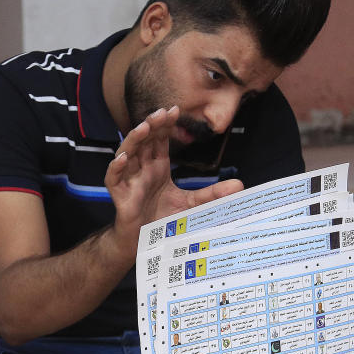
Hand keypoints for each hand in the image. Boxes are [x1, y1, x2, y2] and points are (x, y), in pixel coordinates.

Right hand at [105, 106, 242, 248]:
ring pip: (127, 154)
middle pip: (144, 141)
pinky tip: (123, 158)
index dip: (165, 125)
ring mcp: (130, 181)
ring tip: (144, 127)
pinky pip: (114, 178)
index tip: (175, 110)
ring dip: (134, 140)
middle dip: (152, 125)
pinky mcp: (121, 196)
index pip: (159, 140)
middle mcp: (143, 169)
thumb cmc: (163, 221)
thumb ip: (212, 194)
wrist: (145, 243)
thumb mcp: (191, 205)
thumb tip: (239, 185)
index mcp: (157, 167)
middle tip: (163, 112)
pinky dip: (117, 167)